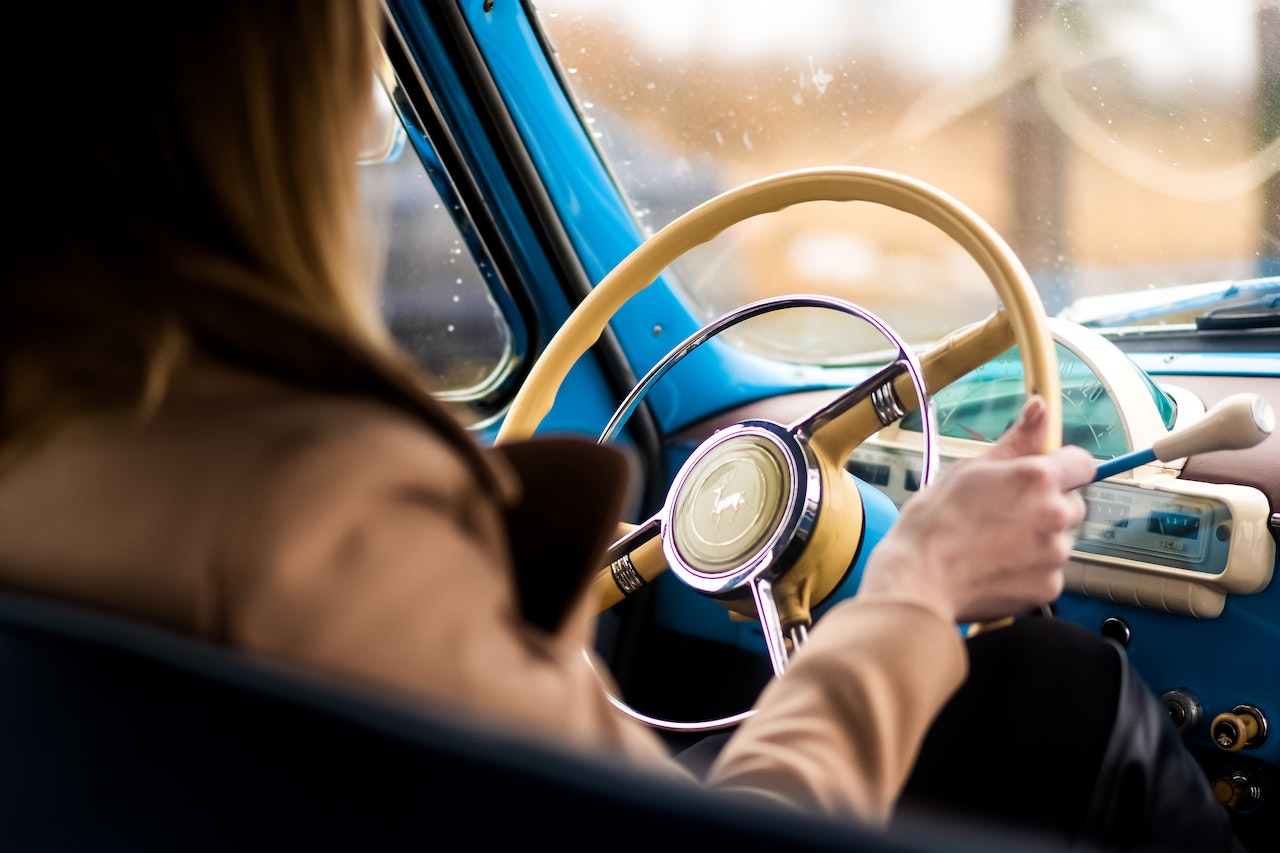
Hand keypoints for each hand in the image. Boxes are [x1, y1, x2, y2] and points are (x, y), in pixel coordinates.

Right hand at [857, 396, 1094, 623]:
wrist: (919, 578)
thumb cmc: (934, 523)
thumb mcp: (970, 469)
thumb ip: (1017, 441)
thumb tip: (1041, 409)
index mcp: (1036, 478)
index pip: (1083, 463)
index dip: (1062, 468)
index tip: (1044, 476)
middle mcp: (1054, 514)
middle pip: (1073, 503)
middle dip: (1048, 505)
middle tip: (1006, 513)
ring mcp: (1054, 553)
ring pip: (1060, 538)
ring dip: (1039, 538)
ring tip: (996, 542)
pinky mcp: (1049, 585)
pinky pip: (1050, 570)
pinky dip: (1031, 569)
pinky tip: (998, 564)